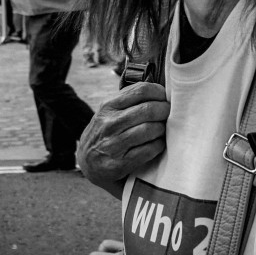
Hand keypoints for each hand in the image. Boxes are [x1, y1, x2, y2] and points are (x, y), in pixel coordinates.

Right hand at [77, 82, 170, 198]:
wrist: (87, 163)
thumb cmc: (106, 132)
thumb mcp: (109, 112)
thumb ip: (129, 100)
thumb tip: (161, 90)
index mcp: (108, 106)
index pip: (140, 90)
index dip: (159, 92)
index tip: (164, 98)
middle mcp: (109, 124)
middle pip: (148, 109)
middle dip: (164, 111)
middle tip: (168, 114)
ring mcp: (113, 144)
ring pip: (150, 129)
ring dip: (162, 129)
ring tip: (162, 129)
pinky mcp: (119, 164)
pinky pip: (149, 150)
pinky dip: (158, 145)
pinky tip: (157, 143)